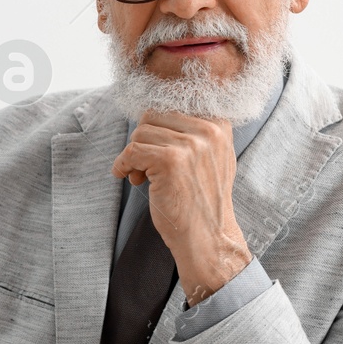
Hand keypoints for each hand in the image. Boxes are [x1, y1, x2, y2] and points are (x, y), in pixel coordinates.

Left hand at [111, 110, 251, 305]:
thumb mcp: (211, 157)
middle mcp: (209, 130)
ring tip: (143, 177)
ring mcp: (191, 144)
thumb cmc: (202, 201)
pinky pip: (131, 151)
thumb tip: (153, 114)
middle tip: (145, 166)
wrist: (208, 237)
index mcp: (219, 124)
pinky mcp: (170, 160)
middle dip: (143, 140)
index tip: (155, 153)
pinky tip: (131, 179)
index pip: (171, 106)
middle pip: (152, 116)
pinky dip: (123, 165)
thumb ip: (193, 132)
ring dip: (133, 156)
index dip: (156, 130)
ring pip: (140, 133)